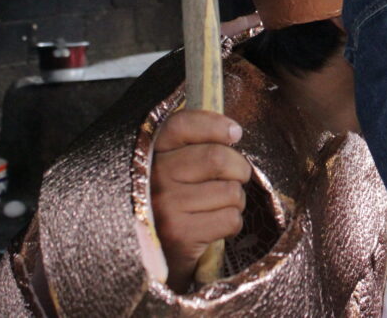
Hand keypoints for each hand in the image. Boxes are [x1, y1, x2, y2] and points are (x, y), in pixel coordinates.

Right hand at [151, 110, 250, 292]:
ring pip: (230, 190)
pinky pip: (230, 218)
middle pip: (217, 157)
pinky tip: (214, 226)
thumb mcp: (168, 172)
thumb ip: (191, 147)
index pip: (182, 125)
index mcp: (147, 154)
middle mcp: (151, 177)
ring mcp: (164, 206)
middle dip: (239, 168)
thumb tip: (234, 132)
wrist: (151, 261)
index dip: (215, 125)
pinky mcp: (179, 234)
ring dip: (236, 200)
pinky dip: (233, 223)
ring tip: (220, 206)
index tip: (235, 133)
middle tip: (238, 176)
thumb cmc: (169, 207)